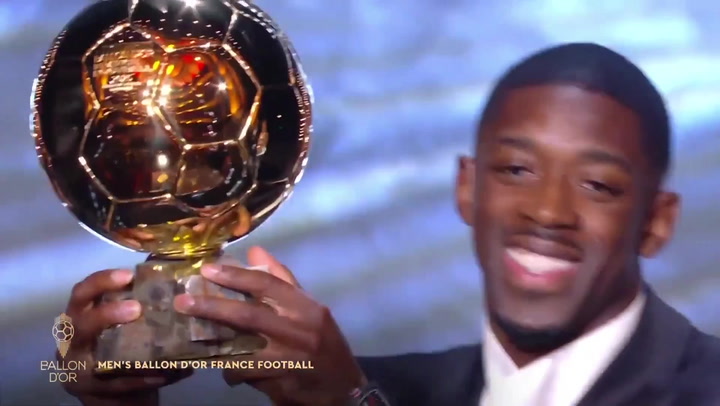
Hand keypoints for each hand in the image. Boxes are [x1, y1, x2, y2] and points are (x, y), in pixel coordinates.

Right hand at [62, 269, 192, 405]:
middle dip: (107, 314)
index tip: (128, 274)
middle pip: (80, 324)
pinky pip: (118, 385)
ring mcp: (78, 369)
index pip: (82, 293)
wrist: (115, 392)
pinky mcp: (92, 392)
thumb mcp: (121, 321)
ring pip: (92, 358)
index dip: (102, 281)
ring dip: (126, 351)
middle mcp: (72, 341)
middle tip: (137, 308)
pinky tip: (166, 373)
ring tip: (158, 343)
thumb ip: (136, 302)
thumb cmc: (120, 344)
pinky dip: (142, 378)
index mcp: (80, 316)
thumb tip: (175, 276)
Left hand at [174, 247, 365, 405]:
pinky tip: (226, 370)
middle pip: (248, 314)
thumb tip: (255, 252)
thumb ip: (282, 281)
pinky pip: (246, 373)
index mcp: (305, 307)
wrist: (343, 388)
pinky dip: (232, 371)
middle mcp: (298, 329)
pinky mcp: (281, 382)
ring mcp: (289, 358)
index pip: (267, 284)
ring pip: (242, 348)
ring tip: (194, 340)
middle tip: (183, 301)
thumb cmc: (324, 342)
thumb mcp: (310, 309)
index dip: (235, 276)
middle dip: (212, 307)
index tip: (207, 270)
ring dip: (217, 345)